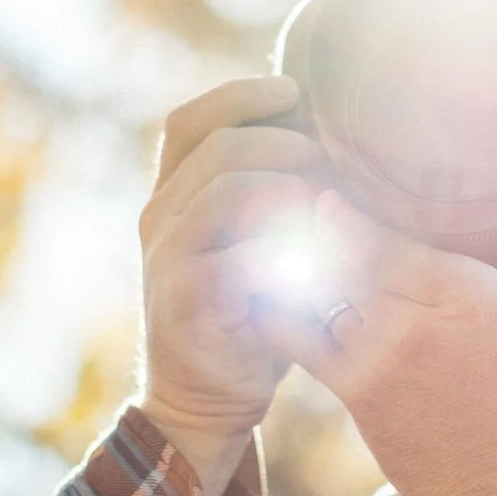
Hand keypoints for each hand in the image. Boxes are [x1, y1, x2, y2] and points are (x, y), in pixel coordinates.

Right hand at [136, 75, 325, 495]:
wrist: (207, 402)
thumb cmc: (253, 311)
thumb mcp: (259, 241)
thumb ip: (277, 189)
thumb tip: (338, 132)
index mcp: (173, 194)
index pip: (191, 119)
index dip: (243, 95)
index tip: (299, 93)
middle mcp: (159, 217)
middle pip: (217, 144)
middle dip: (286, 142)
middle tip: (336, 164)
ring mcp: (166, 259)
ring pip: (223, 187)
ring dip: (289, 187)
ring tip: (330, 207)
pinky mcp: (185, 302)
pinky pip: (235, 255)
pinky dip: (285, 248)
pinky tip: (320, 257)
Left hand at [256, 190, 496, 495]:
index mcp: (466, 292)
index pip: (379, 235)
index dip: (339, 210)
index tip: (326, 194)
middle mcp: (414, 321)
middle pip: (339, 257)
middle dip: (311, 233)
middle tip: (295, 214)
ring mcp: (377, 361)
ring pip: (314, 293)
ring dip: (295, 268)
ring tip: (281, 247)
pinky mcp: (355, 396)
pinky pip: (300, 342)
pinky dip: (281, 314)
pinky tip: (270, 296)